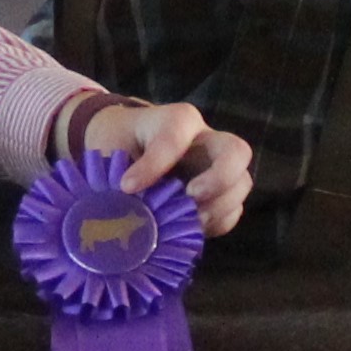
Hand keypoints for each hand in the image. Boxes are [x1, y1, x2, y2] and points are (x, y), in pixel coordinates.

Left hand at [75, 98, 255, 238]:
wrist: (123, 146)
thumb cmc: (118, 143)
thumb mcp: (109, 148)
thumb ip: (115, 171)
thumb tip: (118, 207)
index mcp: (177, 121)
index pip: (175, 135)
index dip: (154, 163)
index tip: (127, 187)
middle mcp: (206, 141)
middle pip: (237, 151)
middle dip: (219, 178)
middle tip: (190, 197)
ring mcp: (217, 168)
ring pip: (241, 184)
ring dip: (219, 208)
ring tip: (189, 222)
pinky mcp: (218, 195)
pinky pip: (233, 210)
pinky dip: (217, 224)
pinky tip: (191, 229)